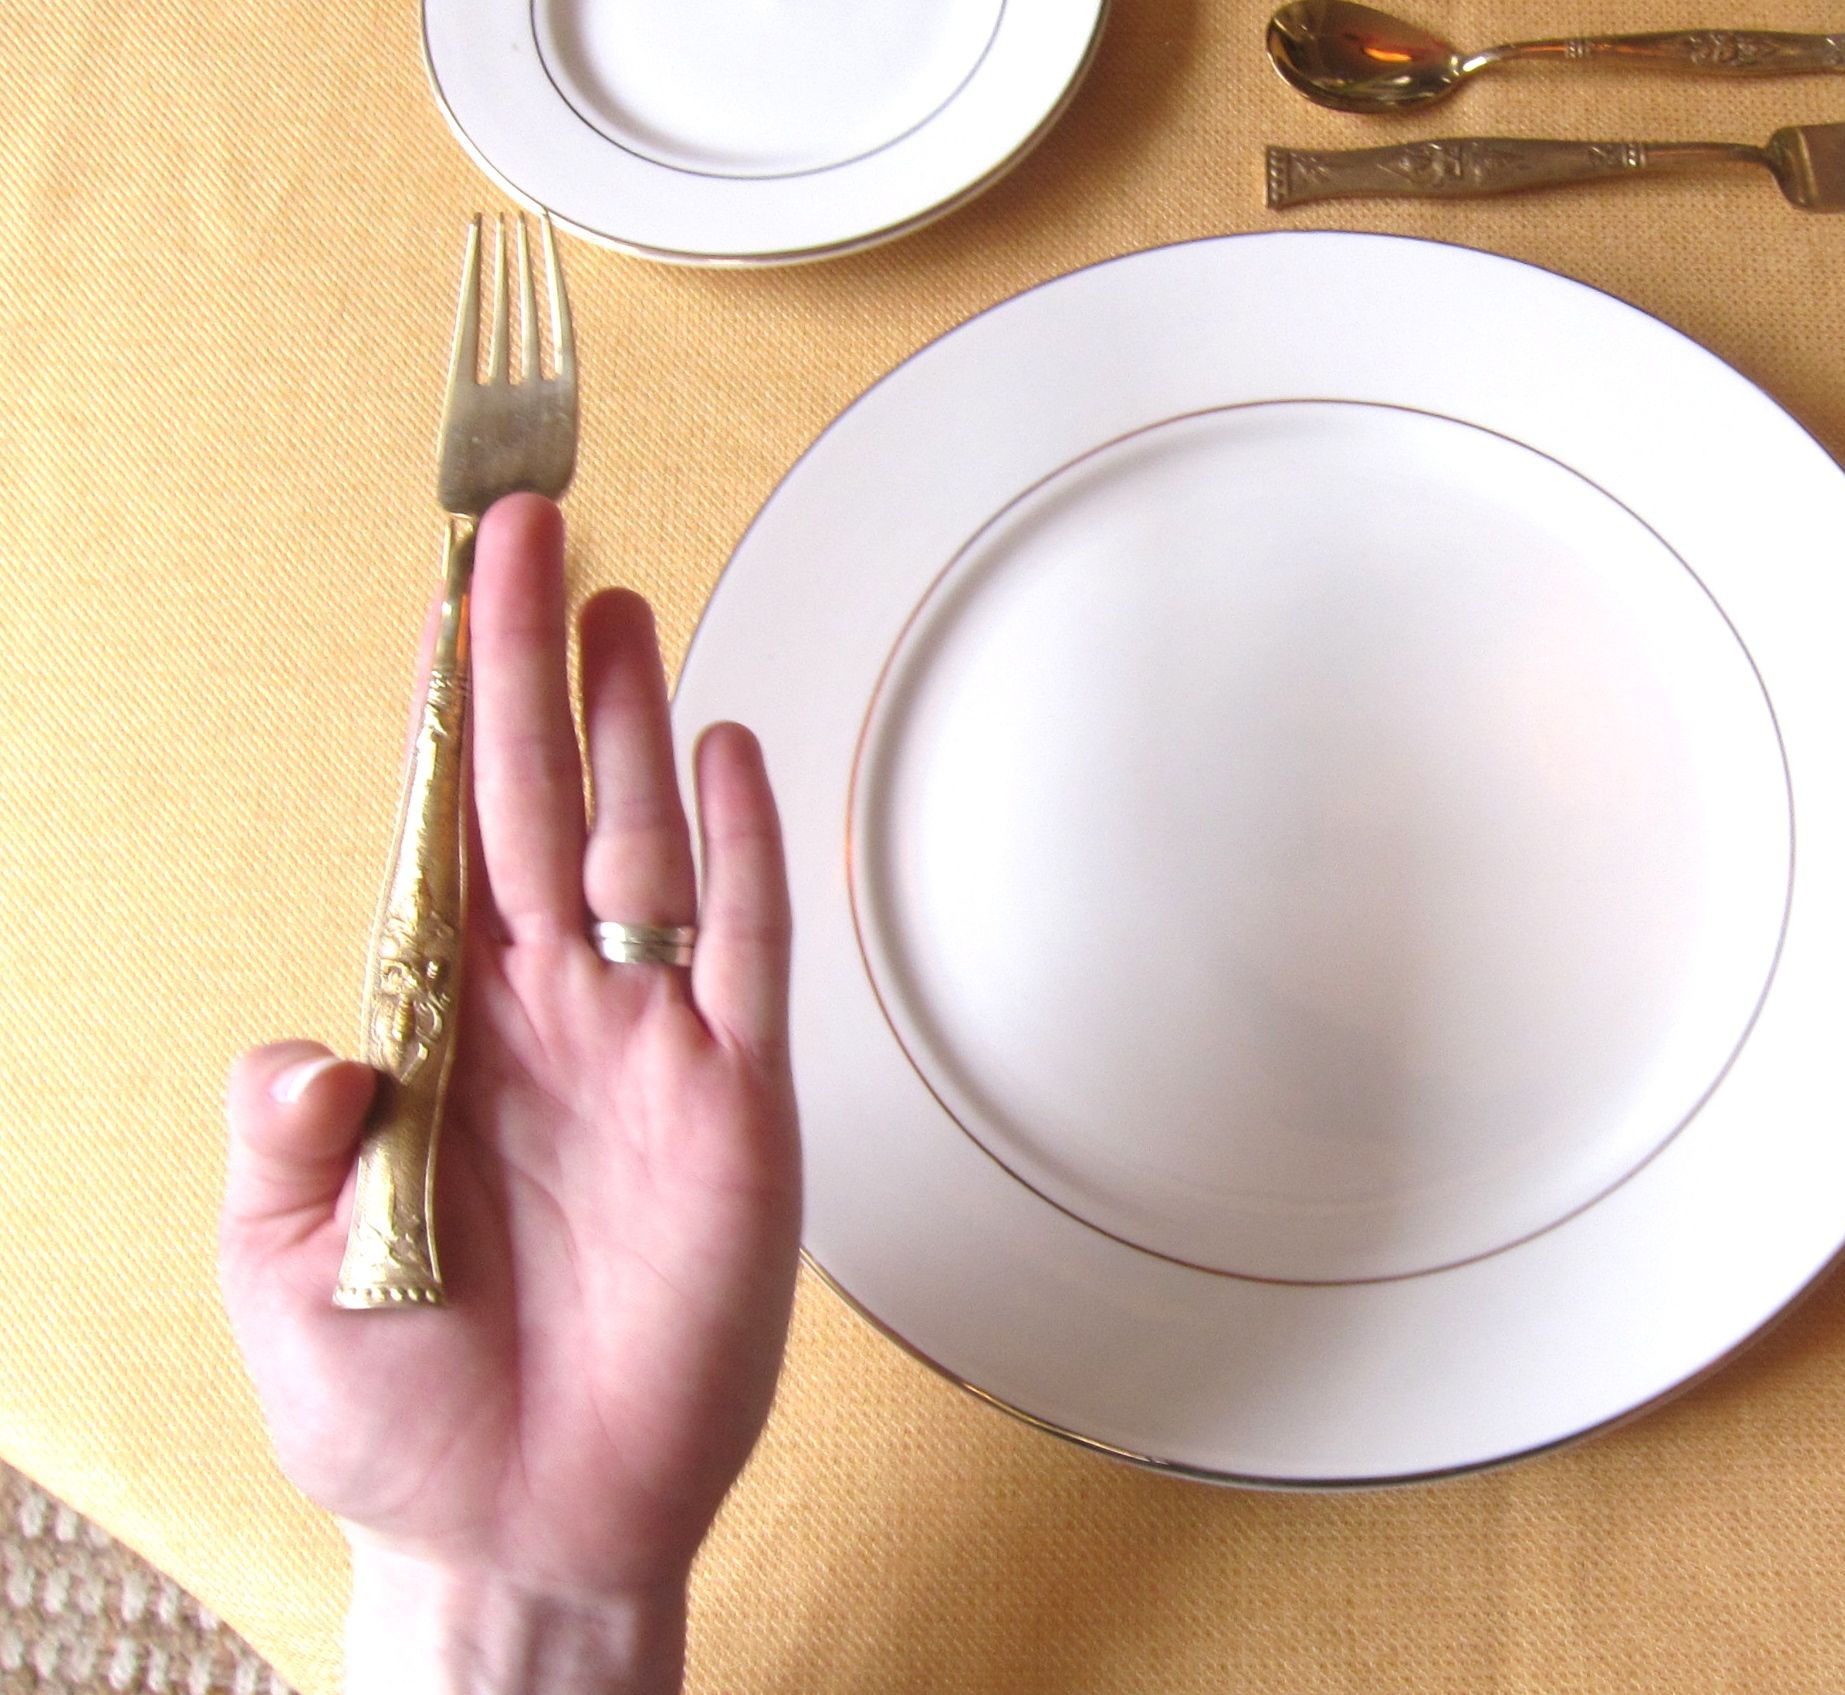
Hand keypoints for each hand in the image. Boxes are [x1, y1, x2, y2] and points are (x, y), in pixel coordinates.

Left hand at [218, 495, 800, 1693]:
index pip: (437, 837)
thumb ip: (284, 1146)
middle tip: (528, 531)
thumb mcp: (284, 1277)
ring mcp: (644, 1052)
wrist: (530, 1523)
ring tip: (616, 599)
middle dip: (527, 663)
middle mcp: (544, 1017)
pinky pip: (740, 952)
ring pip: (642, 845)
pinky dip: (741, 850)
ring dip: (630, 721)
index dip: (438, 719)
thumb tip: (312, 1037)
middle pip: (538, 800)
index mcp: (438, 1036)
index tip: (438, 600)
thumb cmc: (402, 1413)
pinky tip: (724, 752)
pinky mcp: (734, 1107)